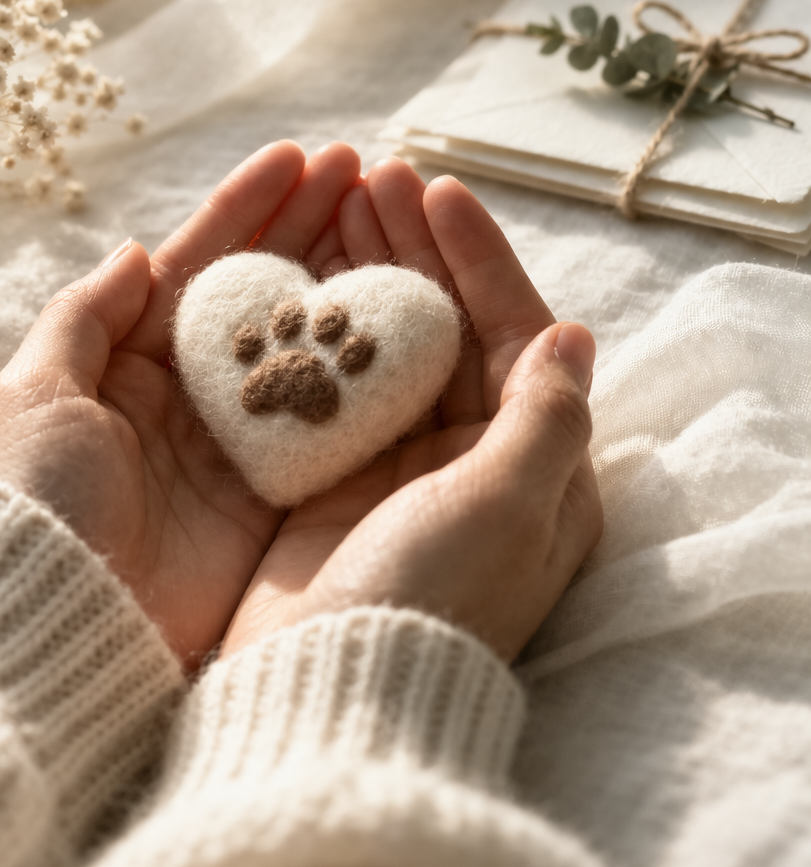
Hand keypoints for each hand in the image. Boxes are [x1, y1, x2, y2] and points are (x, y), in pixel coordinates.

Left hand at [0, 140, 361, 663]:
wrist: (56, 621)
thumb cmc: (34, 499)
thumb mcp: (35, 392)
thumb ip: (86, 316)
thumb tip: (137, 252)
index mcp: (129, 359)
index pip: (199, 265)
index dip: (249, 208)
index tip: (300, 156)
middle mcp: (191, 394)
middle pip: (263, 292)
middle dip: (312, 227)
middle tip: (368, 172)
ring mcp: (238, 443)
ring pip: (304, 344)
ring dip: (348, 283)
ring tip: (396, 222)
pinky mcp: (275, 496)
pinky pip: (331, 420)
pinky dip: (365, 371)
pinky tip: (404, 319)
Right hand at [222, 160, 602, 661]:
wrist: (330, 689)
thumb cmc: (433, 600)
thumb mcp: (508, 506)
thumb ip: (545, 416)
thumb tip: (575, 332)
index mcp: (534, 467)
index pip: (516, 334)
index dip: (479, 257)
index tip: (435, 189)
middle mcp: (471, 462)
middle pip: (447, 328)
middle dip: (413, 250)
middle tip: (370, 177)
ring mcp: (399, 469)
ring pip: (386, 345)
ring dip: (363, 275)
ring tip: (332, 205)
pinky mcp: (332, 482)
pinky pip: (331, 382)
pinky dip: (315, 327)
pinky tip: (290, 278)